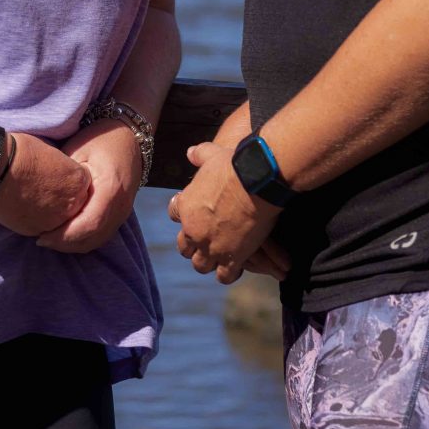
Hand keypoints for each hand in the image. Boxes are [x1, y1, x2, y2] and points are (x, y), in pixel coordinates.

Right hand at [0, 133, 91, 237]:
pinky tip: (22, 207)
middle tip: (42, 189)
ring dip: (49, 213)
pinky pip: (41, 228)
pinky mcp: (37, 230)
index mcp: (78, 180)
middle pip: (73, 204)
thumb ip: (60, 168)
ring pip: (58, 220)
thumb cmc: (20, 153)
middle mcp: (73, 203)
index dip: (66, 180)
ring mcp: (55, 220)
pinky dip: (34, 220)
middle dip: (61, 199)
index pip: (81, 184)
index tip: (54, 177)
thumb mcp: (50, 152)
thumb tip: (57, 173)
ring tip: (31, 199)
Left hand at [36, 119, 143, 253]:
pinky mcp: (121, 213)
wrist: (128, 136)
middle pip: (93, 237)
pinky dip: (84, 239)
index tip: (42, 236)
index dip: (64, 235)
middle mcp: (121, 206)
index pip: (88, 224)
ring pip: (98, 240)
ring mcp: (124, 211)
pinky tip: (66, 234)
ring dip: (74, 244)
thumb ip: (64, 177)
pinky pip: (103, 234)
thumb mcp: (78, 151)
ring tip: (50, 239)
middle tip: (41, 240)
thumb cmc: (99, 138)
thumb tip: (42, 199)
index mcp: (110, 189)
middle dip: (65, 244)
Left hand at [167, 139, 278, 283]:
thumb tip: (191, 152)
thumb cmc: (233, 165)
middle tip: (205, 243)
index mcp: (186, 206)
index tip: (191, 215)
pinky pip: (224, 276)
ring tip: (218, 260)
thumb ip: (199, 155)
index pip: (174, 213)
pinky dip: (228, 274)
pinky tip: (236, 268)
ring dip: (208, 263)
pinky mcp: (231, 258)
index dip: (182, 215)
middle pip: (184, 247)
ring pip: (201, 265)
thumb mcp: (211, 154)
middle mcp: (193, 230)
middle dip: (193, 246)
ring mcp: (211, 246)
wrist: (254, 181)